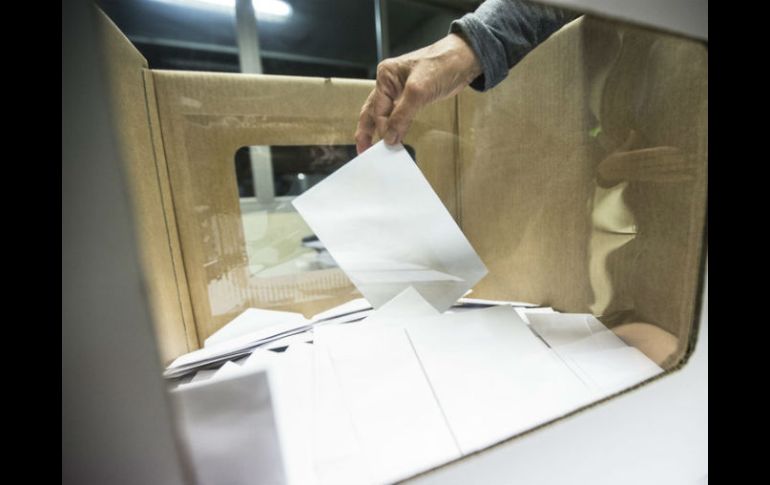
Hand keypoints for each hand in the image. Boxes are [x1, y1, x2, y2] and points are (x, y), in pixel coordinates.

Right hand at [355, 33, 481, 153]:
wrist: (464, 59)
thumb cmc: (441, 64)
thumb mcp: (418, 91)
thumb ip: (402, 115)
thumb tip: (390, 137)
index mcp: (385, 76)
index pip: (377, 109)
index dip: (382, 128)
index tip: (388, 144)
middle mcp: (389, 83)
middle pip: (372, 111)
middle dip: (366, 131)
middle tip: (363, 151)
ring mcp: (400, 91)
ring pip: (384, 115)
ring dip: (380, 131)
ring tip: (373, 149)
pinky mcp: (412, 98)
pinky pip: (398, 115)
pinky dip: (395, 127)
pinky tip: (393, 138)